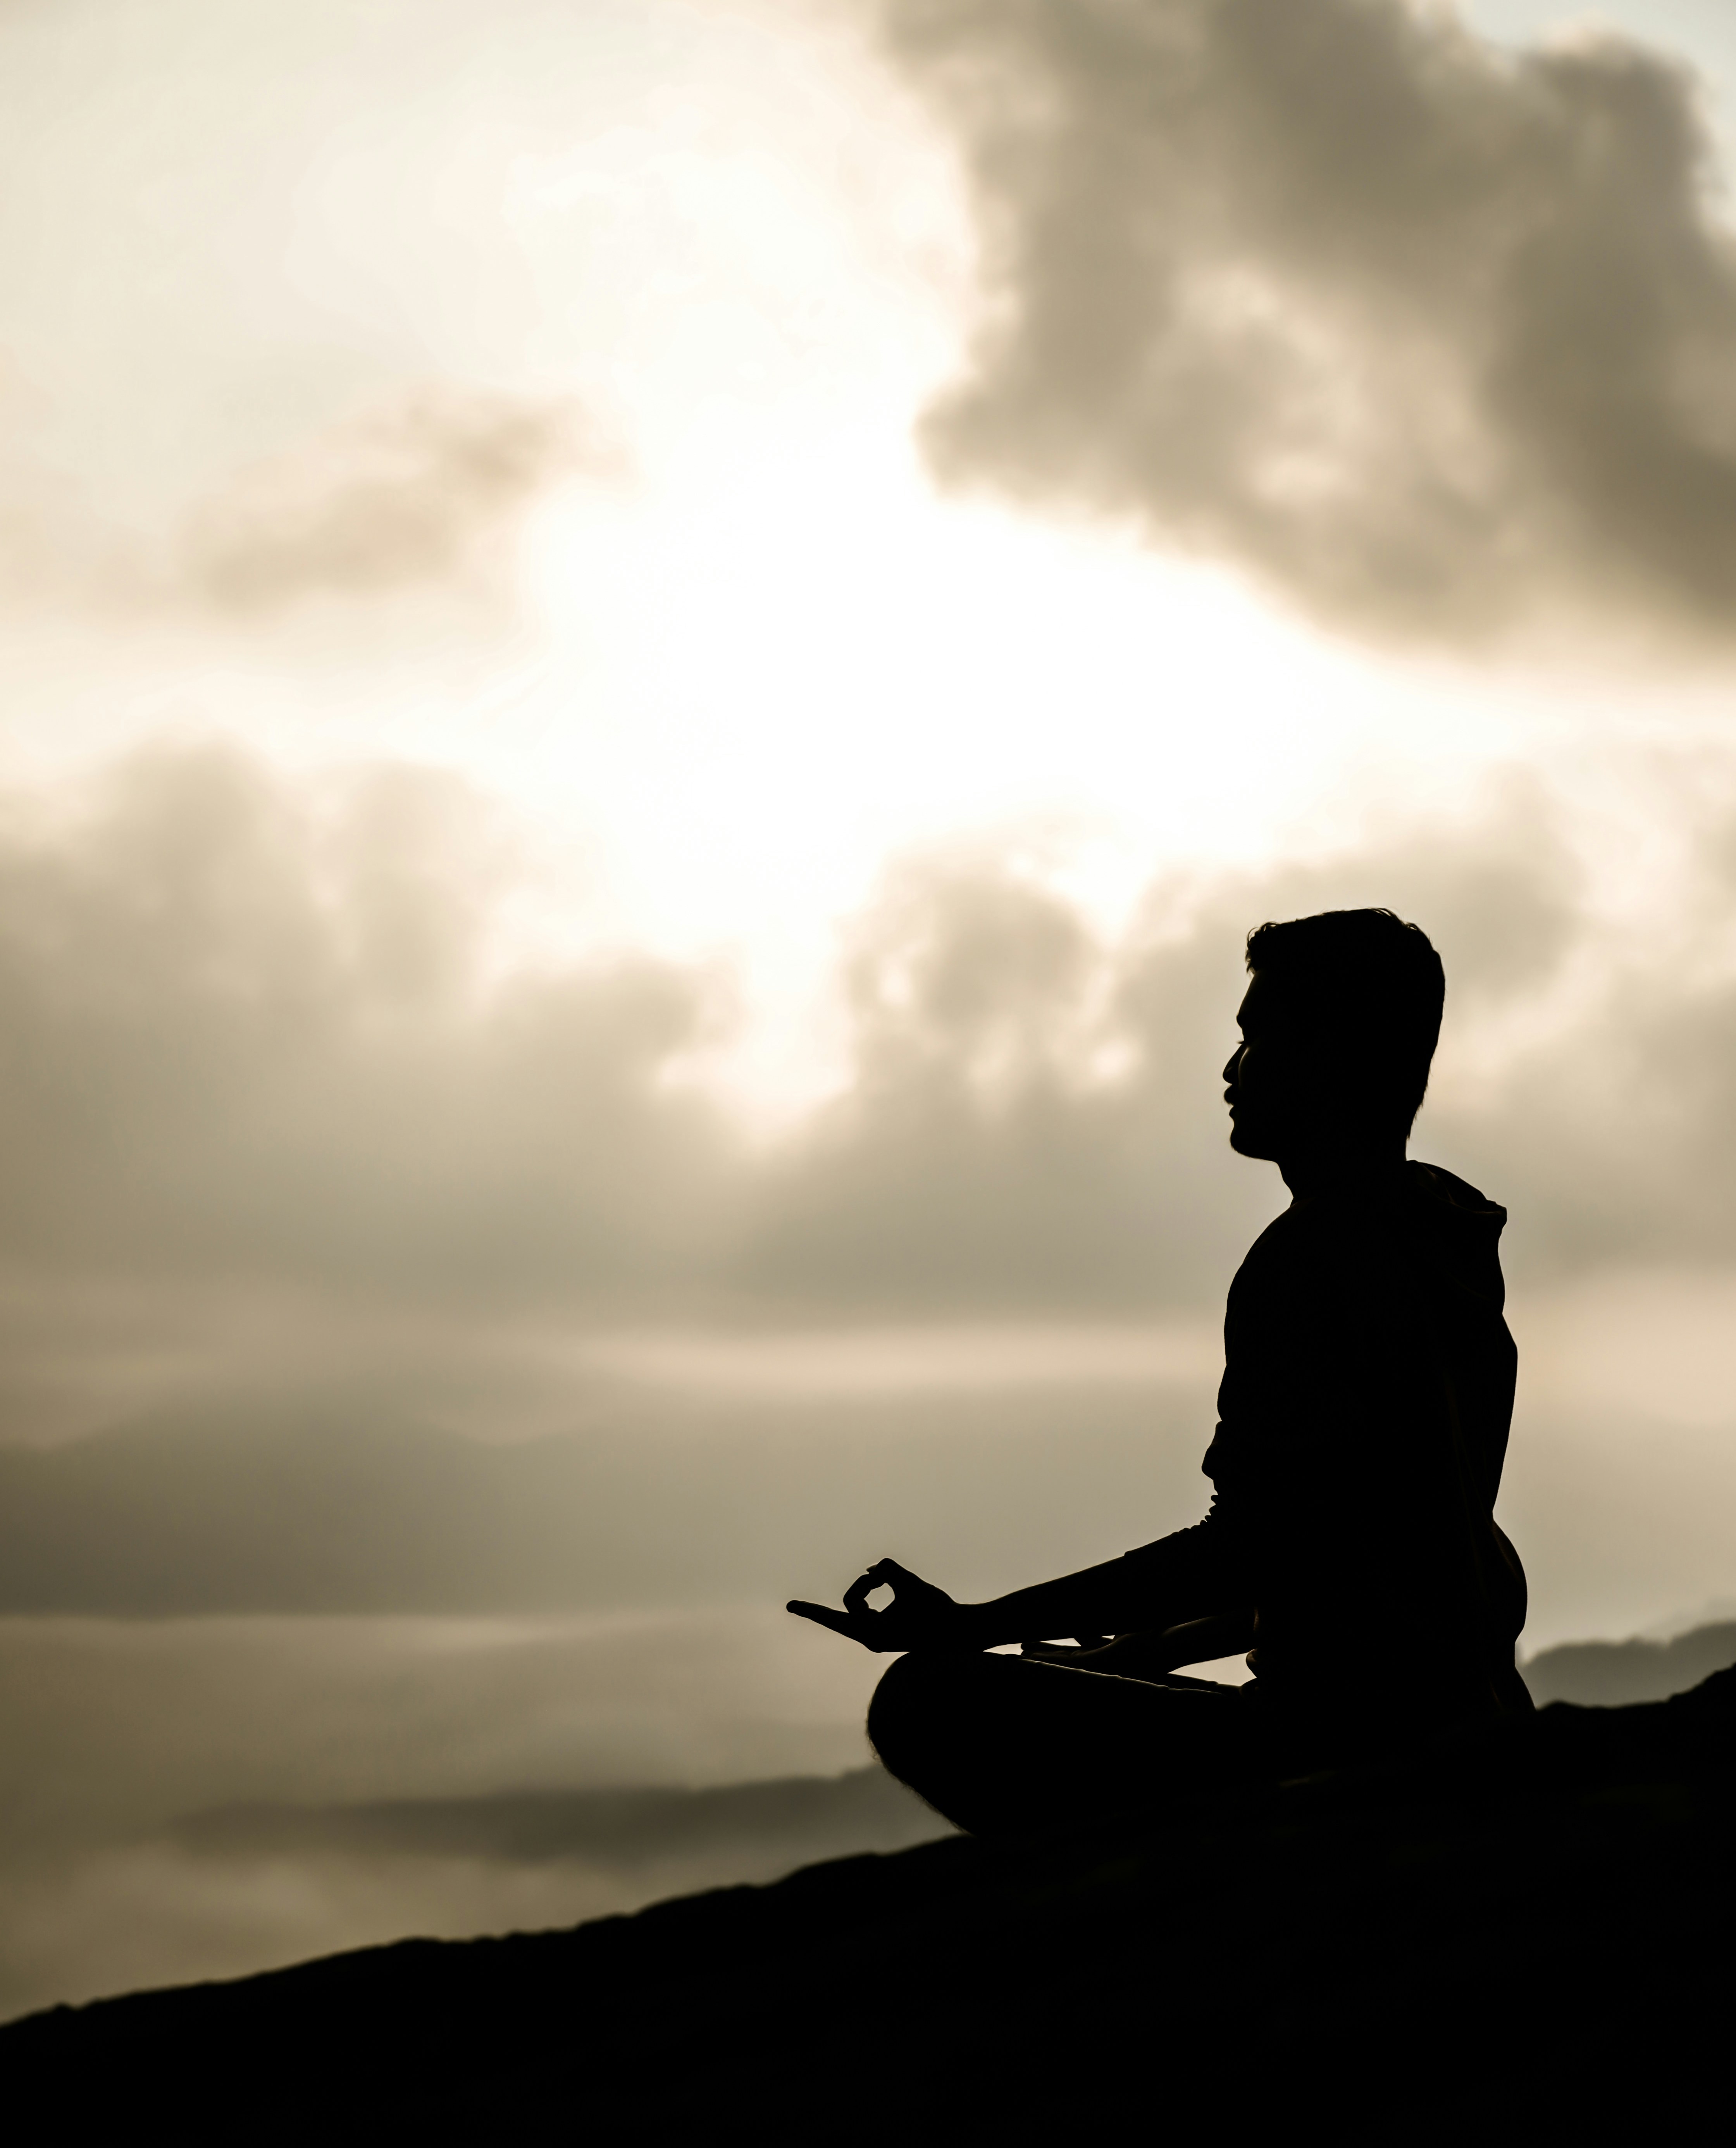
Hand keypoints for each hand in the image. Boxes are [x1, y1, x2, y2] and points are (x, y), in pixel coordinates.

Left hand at [787, 1559, 971, 1653]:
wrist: (961, 1634)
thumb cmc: (938, 1612)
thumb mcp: (912, 1585)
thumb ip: (888, 1570)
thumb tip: (872, 1570)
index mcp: (873, 1633)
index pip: (836, 1616)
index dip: (811, 1610)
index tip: (789, 1605)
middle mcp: (871, 1639)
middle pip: (852, 1603)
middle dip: (862, 1587)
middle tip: (880, 1578)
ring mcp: (877, 1638)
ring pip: (860, 1606)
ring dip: (868, 1590)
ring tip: (884, 1582)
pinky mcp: (885, 1634)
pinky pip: (867, 1611)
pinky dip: (872, 1596)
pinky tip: (879, 1586)